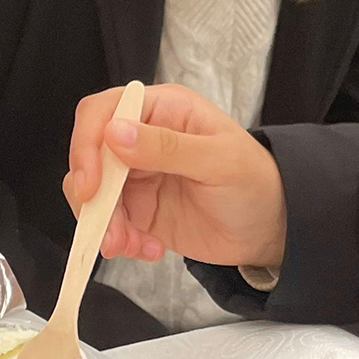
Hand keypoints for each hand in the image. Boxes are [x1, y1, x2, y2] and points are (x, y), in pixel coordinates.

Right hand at [65, 83, 286, 268]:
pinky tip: (148, 249)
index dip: (87, 143)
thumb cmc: (255, 182)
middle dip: (92, 196)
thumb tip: (114, 132)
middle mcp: (143, 137)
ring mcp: (137, 174)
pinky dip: (118, 239)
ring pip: (91, 192)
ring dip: (103, 224)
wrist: (270, 228)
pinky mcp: (137, 208)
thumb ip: (168, 147)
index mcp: (164, 109)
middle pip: (89, 154)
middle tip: (110, 230)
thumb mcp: (219, 161)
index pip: (104, 110)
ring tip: (133, 245)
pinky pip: (107, 221)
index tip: (91, 183)